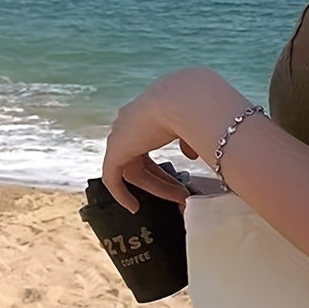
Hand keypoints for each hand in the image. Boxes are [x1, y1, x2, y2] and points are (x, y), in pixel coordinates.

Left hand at [102, 72, 198, 213]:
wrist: (186, 100)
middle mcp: (131, 122)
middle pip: (142, 160)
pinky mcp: (115, 149)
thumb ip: (189, 142)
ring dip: (155, 188)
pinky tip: (133, 207)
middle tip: (183, 194)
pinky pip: (112, 177)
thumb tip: (191, 155)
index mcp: (147, 114)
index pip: (149, 145)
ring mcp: (121, 135)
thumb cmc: (197, 109)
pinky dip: (120, 193)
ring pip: (133, 170)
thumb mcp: (195, 128)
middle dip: (164, 180)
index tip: (179, 181)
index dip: (162, 165)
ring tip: (177, 200)